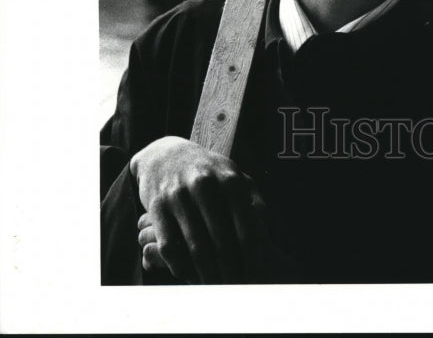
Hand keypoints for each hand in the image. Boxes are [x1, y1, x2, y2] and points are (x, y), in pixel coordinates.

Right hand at [130, 136, 269, 283]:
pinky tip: (190, 277)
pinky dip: (181, 267)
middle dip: (231, 270)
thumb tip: (264, 225)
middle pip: (223, 241)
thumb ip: (251, 197)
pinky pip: (170, 246)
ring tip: (216, 289)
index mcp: (229, 179)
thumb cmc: (206, 170)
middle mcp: (205, 185)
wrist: (165, 155)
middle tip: (237, 288)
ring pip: (196, 247)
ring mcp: (179, 195)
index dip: (252, 256)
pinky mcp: (157, 207)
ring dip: (208, 274)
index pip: (246, 226)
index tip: (255, 274)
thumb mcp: (232, 174)